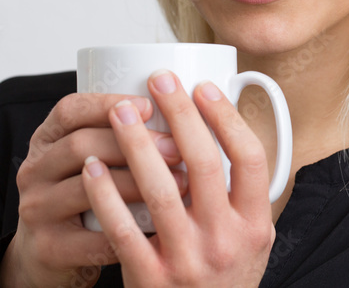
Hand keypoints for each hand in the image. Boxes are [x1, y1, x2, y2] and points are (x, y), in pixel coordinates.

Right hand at [0, 92, 186, 287]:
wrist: (45, 255)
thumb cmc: (82, 196)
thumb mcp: (87, 158)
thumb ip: (117, 136)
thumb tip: (180, 115)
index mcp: (45, 140)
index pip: (69, 110)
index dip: (107, 104)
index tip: (149, 106)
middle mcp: (34, 170)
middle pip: (80, 144)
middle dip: (133, 144)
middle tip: (176, 149)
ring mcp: (37, 210)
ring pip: (87, 189)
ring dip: (137, 185)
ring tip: (178, 185)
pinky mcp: (48, 248)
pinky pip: (93, 237)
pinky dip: (129, 229)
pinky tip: (159, 225)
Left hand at [81, 70, 275, 287]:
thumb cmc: (222, 278)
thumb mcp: (250, 239)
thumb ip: (242, 193)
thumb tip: (227, 124)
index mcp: (255, 225)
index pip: (249, 159)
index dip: (226, 118)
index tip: (202, 87)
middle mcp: (226, 241)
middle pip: (204, 164)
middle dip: (179, 115)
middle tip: (159, 80)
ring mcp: (188, 261)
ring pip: (160, 190)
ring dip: (136, 144)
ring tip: (120, 111)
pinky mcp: (151, 279)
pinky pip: (123, 229)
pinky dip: (105, 194)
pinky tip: (93, 166)